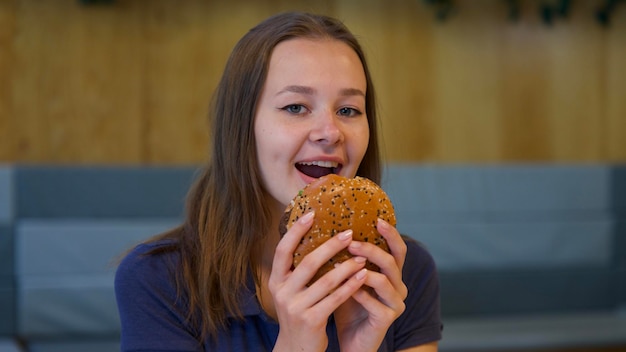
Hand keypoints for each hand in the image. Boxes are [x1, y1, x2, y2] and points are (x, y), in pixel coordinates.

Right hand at [269, 212, 367, 351]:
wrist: (296, 349)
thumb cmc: (299, 313)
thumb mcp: (291, 292)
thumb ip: (297, 270)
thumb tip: (315, 238)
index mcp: (276, 281)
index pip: (282, 250)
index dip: (295, 231)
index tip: (311, 214)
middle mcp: (281, 292)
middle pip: (308, 262)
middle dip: (331, 246)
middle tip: (349, 233)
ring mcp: (295, 307)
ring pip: (326, 280)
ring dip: (347, 266)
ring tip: (363, 255)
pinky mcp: (311, 320)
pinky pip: (336, 298)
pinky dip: (351, 285)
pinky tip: (363, 275)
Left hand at [333, 218, 407, 351]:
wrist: (351, 340)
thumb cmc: (347, 305)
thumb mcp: (347, 278)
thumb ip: (347, 259)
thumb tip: (330, 231)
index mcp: (391, 274)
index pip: (397, 249)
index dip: (391, 234)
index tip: (377, 219)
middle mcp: (398, 286)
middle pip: (393, 261)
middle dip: (372, 249)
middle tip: (352, 243)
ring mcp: (395, 303)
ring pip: (385, 280)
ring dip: (364, 270)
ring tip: (345, 262)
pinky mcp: (387, 319)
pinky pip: (375, 303)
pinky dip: (360, 294)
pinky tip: (347, 290)